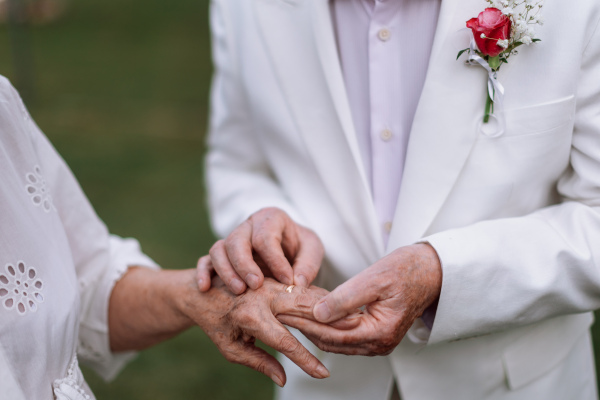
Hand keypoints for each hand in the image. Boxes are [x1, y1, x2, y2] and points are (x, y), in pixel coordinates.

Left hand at [180, 273, 340, 385]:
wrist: (203, 291)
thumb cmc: (215, 324)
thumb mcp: (231, 349)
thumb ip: (259, 362)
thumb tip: (283, 379)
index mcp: (250, 316)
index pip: (285, 342)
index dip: (305, 360)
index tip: (322, 374)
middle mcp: (263, 296)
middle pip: (305, 312)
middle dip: (329, 327)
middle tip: (352, 339)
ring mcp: (272, 283)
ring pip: (307, 297)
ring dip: (330, 309)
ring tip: (351, 323)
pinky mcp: (277, 278)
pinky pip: (303, 289)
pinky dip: (322, 299)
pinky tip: (337, 308)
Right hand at [197, 207, 323, 293]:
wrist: (288, 251)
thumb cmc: (300, 248)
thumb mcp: (312, 250)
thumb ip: (308, 264)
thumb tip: (295, 283)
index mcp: (270, 218)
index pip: (265, 236)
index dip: (275, 260)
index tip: (286, 280)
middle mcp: (248, 226)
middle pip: (236, 240)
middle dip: (245, 264)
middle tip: (256, 285)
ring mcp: (231, 240)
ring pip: (219, 249)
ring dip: (226, 271)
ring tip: (239, 291)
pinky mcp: (220, 256)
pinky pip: (205, 260)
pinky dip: (203, 273)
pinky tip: (205, 288)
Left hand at [277, 244, 441, 355]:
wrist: (430, 271)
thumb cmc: (407, 270)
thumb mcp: (373, 279)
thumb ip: (345, 298)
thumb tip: (317, 313)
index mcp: (381, 332)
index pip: (334, 334)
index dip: (306, 323)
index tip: (284, 310)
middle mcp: (380, 344)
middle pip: (332, 342)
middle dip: (304, 327)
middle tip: (279, 312)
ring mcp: (378, 342)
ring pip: (336, 341)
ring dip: (313, 328)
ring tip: (289, 313)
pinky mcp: (374, 334)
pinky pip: (344, 335)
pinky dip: (326, 326)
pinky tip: (310, 313)